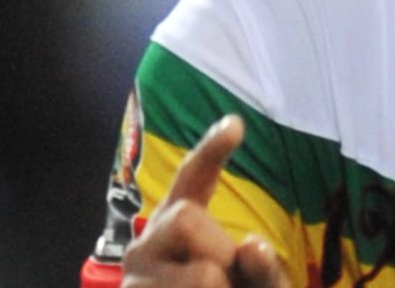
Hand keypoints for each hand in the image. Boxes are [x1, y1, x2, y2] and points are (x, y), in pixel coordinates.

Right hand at [121, 115, 292, 287]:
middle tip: (223, 284)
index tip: (236, 124)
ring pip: (199, 273)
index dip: (210, 151)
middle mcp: (144, 249)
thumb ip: (262, 269)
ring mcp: (133, 282)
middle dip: (220, 252)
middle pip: (186, 218)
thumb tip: (251, 246)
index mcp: (177, 231)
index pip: (191, 182)